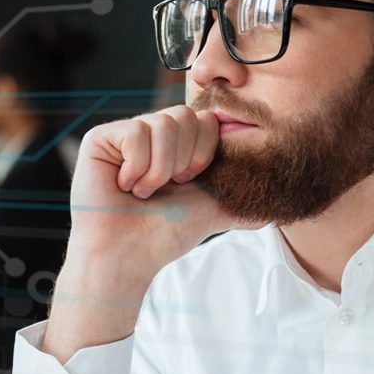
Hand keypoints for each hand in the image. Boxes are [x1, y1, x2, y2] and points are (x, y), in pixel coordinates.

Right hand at [43, 105, 259, 361]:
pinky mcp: (99, 139)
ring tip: (144, 191)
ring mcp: (123, 134)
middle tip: (164, 188)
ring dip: (160, 169)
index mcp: (174, 144)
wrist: (128, 257)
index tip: (187, 182)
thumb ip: (239, 203)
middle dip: (182, 161)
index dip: (203, 153)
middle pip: (185, 116)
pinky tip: (125, 186)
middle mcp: (149, 132)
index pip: (205, 120)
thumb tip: (274, 211)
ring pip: (162, 124)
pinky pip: (135, 133)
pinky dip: (137, 167)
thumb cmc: (163, 235)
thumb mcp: (210, 211)